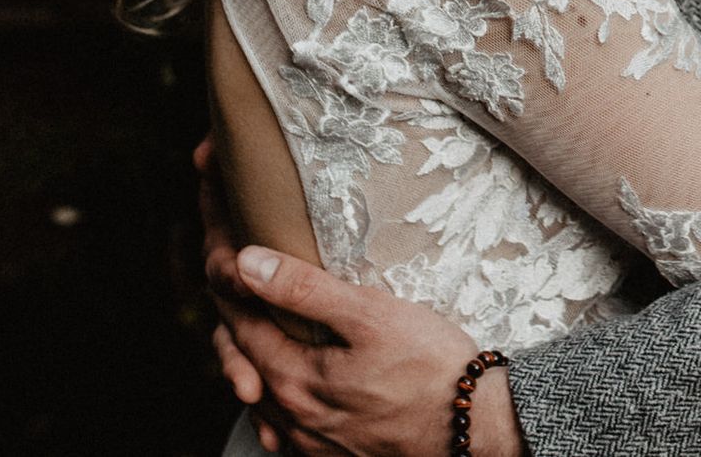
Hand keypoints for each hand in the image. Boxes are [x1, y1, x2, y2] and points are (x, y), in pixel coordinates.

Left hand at [214, 245, 520, 456]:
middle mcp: (293, 419)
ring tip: (254, 337)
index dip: (232, 292)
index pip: (242, 329)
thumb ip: (304, 289)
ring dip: (251, 366)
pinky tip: (288, 393)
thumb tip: (246, 263)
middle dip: (234, 330)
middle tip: (235, 297)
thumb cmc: (429, 366)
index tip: (227, 263)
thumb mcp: (371, 314)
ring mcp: (312, 445)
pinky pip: (286, 431)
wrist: (473, 426)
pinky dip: (276, 404)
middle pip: (243, 368)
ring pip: (263, 401)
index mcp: (294, 380)